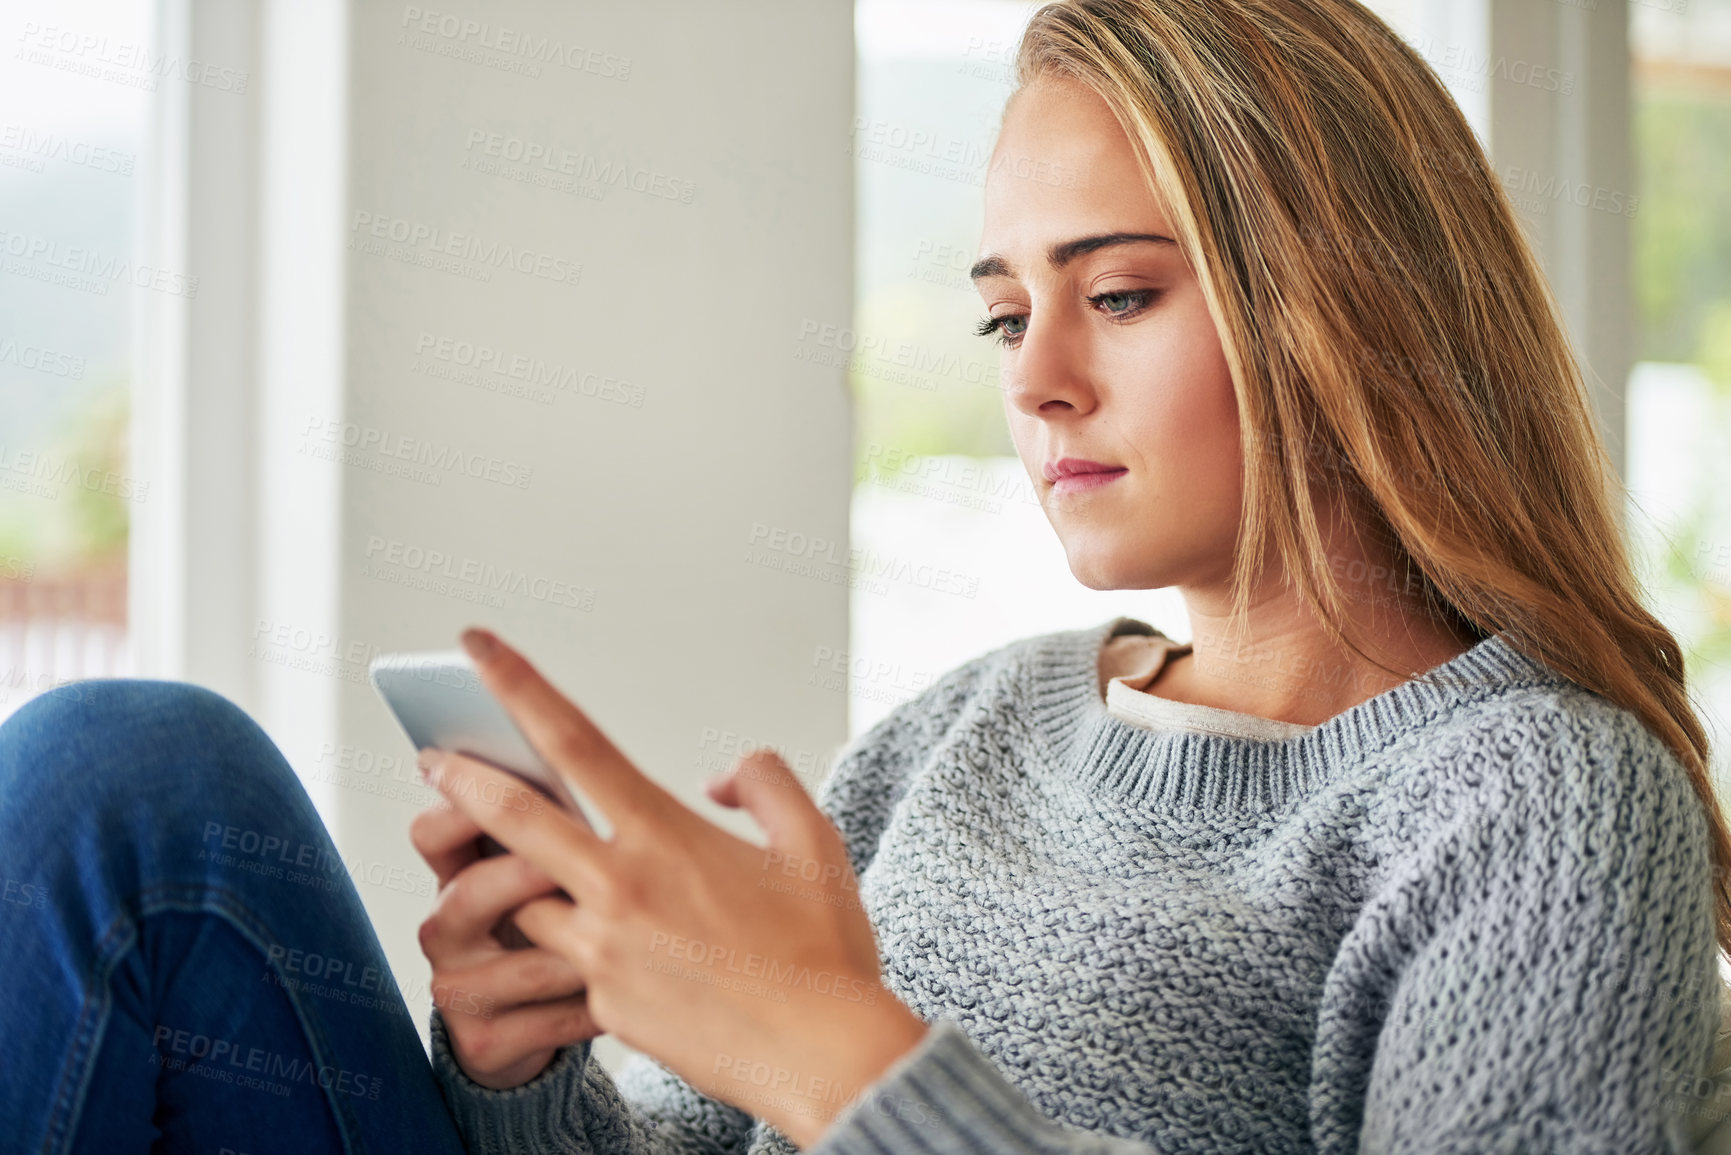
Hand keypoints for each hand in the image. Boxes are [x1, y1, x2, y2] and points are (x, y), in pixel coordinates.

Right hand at [409, 798, 601, 1088]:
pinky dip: (596, 1004)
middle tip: (573, 864)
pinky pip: (550, 1018)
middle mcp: (445, 928)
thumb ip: (552, 835)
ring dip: (582, 953)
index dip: (463, 808)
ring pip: (524, 964)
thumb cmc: (556, 927)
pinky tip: (626, 989)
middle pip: (467, 893)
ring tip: (629, 939)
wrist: (538, 1023)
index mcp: (455, 873)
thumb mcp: (544, 878)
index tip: (515, 785)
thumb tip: (590, 786)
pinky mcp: (483, 1042)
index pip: (432, 832)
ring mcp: (458, 988)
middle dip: (523, 876)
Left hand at [419, 627, 929, 1146]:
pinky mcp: (604, 1006)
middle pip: (510, 819)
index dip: (517, 685)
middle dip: (461, 780)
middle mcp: (620, 889)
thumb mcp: (813, 842)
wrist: (826, 1057)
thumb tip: (718, 776)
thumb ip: (766, 782)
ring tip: (502, 861)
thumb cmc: (825, 950)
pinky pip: (566, 962)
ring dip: (505, 875)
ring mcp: (604, 952)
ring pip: (520, 900)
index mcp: (665, 835)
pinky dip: (570, 942)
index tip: (477, 647)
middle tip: (430, 758)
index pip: (574, 741)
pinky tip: (605, 945)